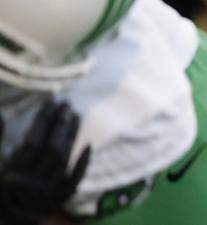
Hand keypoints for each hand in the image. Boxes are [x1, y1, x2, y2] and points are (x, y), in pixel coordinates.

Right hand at [0, 100, 89, 224]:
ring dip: (71, 137)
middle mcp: (30, 184)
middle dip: (60, 125)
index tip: (51, 102)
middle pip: (52, 150)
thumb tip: (3, 116)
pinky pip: (73, 181)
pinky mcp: (57, 200)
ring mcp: (46, 193)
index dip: (43, 121)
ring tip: (76, 116)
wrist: (5, 217)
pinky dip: (82, 164)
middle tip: (67, 105)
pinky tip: (88, 145)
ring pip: (63, 162)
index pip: (32, 142)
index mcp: (12, 174)